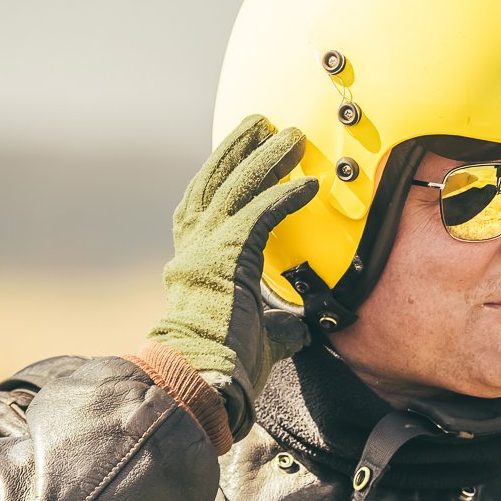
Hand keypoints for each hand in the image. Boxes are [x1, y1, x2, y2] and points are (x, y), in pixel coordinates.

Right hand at [149, 115, 318, 439]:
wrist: (201, 378)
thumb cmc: (224, 366)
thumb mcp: (257, 338)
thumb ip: (277, 324)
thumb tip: (301, 327)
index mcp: (193, 263)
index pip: (205, 207)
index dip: (222, 175)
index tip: (242, 152)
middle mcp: (193, 248)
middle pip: (215, 182)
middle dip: (238, 149)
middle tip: (261, 123)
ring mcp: (207, 248)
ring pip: (237, 188)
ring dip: (265, 158)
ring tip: (289, 135)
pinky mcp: (228, 254)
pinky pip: (260, 214)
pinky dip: (284, 196)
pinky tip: (307, 183)